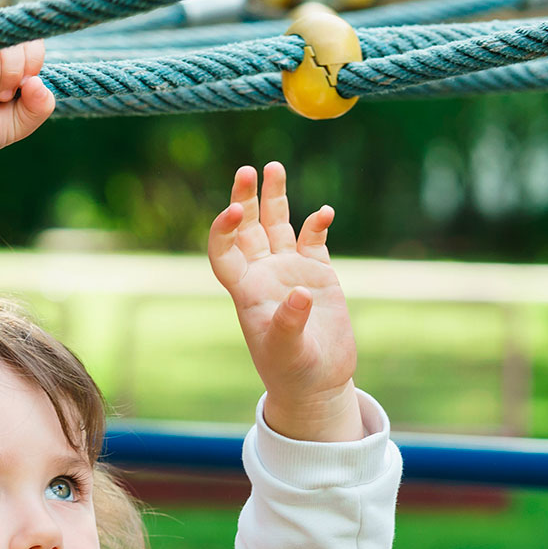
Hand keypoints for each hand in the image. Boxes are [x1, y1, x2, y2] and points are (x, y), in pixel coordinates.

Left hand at [206, 162, 363, 442]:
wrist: (318, 382)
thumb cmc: (293, 371)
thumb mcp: (288, 352)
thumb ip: (290, 324)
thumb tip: (299, 293)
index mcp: (246, 290)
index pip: (224, 252)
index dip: (224, 229)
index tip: (234, 211)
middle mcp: (263, 274)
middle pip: (248, 228)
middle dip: (246, 198)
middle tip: (249, 170)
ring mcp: (290, 271)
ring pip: (277, 225)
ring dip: (275, 198)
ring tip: (274, 166)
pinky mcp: (318, 273)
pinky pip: (313, 239)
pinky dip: (316, 224)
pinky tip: (323, 213)